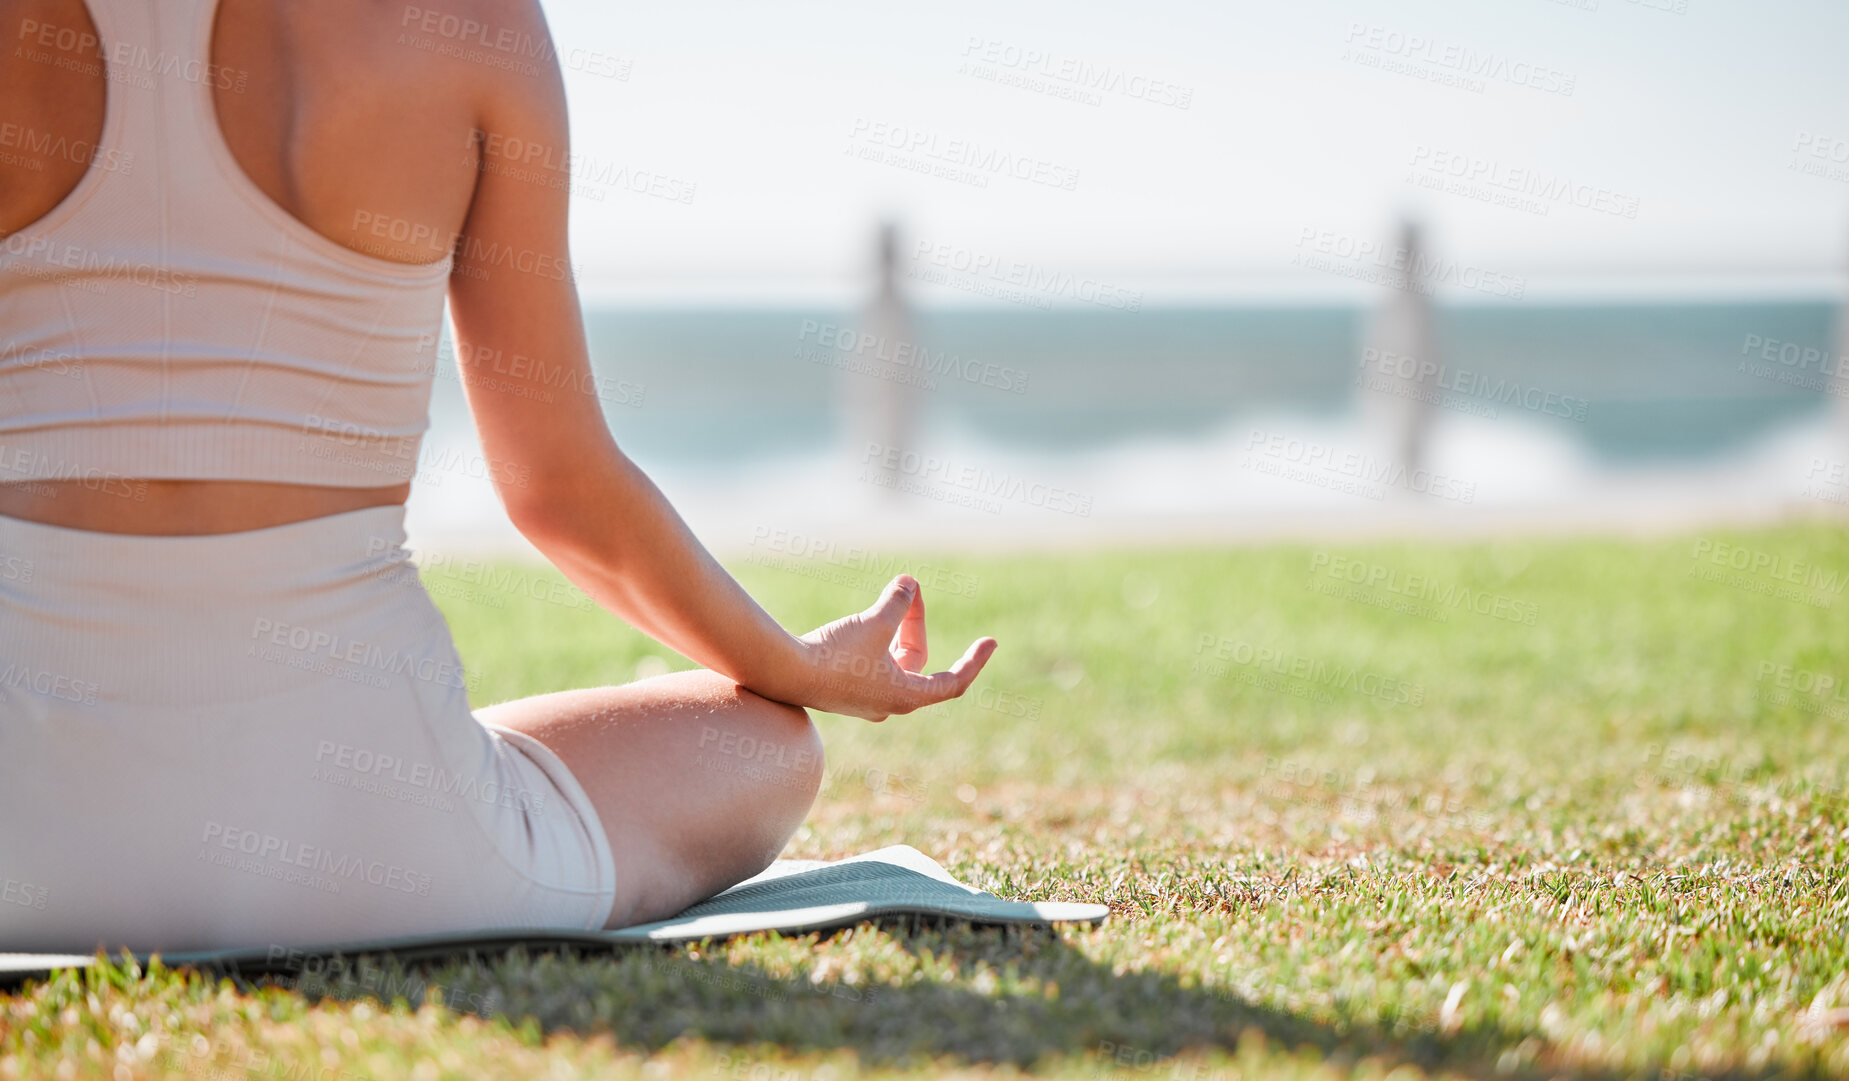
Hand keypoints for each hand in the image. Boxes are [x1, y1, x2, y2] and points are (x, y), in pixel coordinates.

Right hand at [792, 574, 997, 720]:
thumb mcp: (874, 622)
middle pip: (916, 661)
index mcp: (904, 697)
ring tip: (892, 599)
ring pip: (892, 661)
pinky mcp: (843, 691)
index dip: (974, 662)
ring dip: (894, 629)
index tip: (991, 643)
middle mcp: (888, 703)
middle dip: (914, 623)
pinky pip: (871, 664)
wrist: (783, 674)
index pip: (952, 683)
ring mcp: (864, 700)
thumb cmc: (834, 654)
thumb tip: (909, 584)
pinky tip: (866, 622)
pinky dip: (876, 640)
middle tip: (907, 590)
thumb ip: (897, 603)